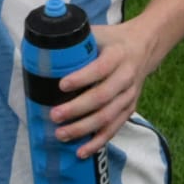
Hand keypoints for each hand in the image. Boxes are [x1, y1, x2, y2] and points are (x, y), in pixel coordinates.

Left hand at [50, 21, 165, 159]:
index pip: (100, 68)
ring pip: (108, 116)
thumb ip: (73, 38)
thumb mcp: (96, 32)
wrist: (143, 47)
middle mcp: (126, 77)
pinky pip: (114, 128)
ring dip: (84, 128)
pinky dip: (98, 141)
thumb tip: (40, 44)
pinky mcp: (129, 109)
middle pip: (102, 97)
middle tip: (54, 115)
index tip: (61, 85)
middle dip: (77, 109)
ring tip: (61, 134)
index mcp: (117, 55)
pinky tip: (82, 151)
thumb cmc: (110, 40)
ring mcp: (129, 96)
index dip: (82, 78)